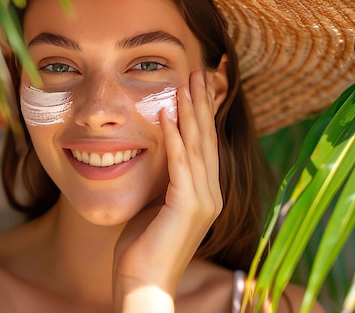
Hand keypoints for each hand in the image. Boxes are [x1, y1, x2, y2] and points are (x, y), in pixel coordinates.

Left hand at [113, 71, 223, 311]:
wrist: (143, 282)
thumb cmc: (144, 246)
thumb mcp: (156, 204)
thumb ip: (164, 180)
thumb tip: (157, 155)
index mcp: (205, 194)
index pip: (205, 146)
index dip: (203, 114)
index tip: (197, 87)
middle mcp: (211, 194)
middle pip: (207, 139)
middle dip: (202, 103)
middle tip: (199, 72)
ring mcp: (204, 201)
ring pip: (198, 146)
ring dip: (191, 111)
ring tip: (187, 81)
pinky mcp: (188, 207)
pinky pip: (181, 163)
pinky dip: (174, 136)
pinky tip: (168, 112)